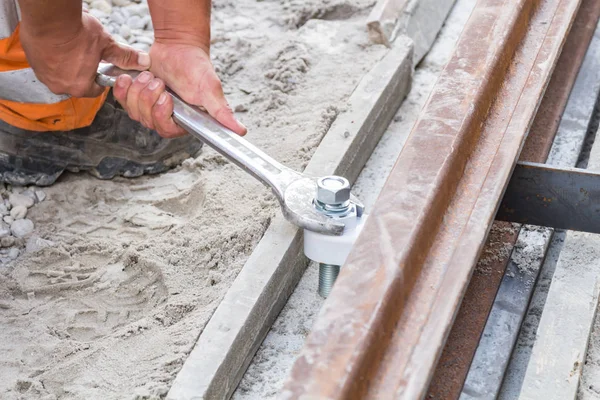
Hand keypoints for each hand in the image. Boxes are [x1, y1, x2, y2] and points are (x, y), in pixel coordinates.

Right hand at [19, 11, 150, 97]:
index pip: (95, 90)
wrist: (48, 17)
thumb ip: (124, 56)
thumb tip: (144, 62)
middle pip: (77, 84)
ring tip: (72, 49)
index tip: (100, 68)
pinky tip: (58, 46)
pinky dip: (53, 59)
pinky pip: (46, 65)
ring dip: (67, 65)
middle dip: (83, 72)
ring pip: (60, 75)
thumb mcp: (106, 44)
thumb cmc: (77, 32)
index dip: (100, 78)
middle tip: (86, 55)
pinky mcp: (33, 64)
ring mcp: (44, 76)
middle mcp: (60, 86)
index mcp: (80, 87)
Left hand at [112, 42, 246, 137]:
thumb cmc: (197, 66)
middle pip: (147, 120)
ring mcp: (149, 109)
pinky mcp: (136, 98)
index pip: (167, 130)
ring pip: (134, 111)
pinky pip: (123, 102)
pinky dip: (124, 89)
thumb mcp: (210, 88)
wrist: (179, 47)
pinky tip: (130, 78)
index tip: (166, 97)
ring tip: (150, 76)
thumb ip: (221, 110)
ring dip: (138, 90)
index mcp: (185, 120)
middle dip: (149, 98)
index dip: (161, 115)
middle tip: (159, 81)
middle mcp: (166, 118)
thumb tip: (240, 131)